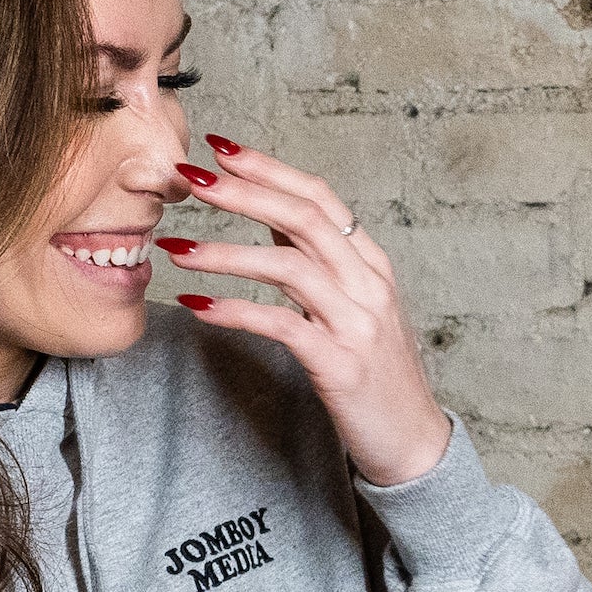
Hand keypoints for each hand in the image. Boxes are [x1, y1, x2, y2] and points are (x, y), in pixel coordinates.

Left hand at [158, 135, 450, 486]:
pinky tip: (197, 307)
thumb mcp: (352, 306)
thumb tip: (269, 212)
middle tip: (189, 177)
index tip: (220, 148)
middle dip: (242, 192)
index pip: (319, 198)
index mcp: (371, 264)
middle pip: (303, 218)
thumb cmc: (375, 374)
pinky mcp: (341, 364)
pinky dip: (235, 312)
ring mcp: (358, 323)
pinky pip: (281, 326)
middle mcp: (369, 284)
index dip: (269, 168)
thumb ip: (316, 261)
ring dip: (228, 252)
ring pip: (289, 266)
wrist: (412, 443)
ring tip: (178, 248)